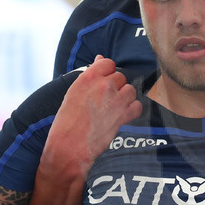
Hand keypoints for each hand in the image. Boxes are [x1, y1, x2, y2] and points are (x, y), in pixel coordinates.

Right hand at [47, 56, 142, 170]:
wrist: (68, 146)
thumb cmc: (67, 121)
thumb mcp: (73, 92)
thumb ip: (90, 75)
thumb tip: (100, 58)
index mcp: (88, 78)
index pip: (108, 63)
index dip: (108, 73)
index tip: (104, 82)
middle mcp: (103, 86)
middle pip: (121, 77)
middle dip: (116, 87)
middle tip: (106, 101)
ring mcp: (115, 100)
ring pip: (131, 90)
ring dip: (125, 98)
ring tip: (113, 109)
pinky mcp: (123, 115)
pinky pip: (137, 106)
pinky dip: (132, 111)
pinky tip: (122, 116)